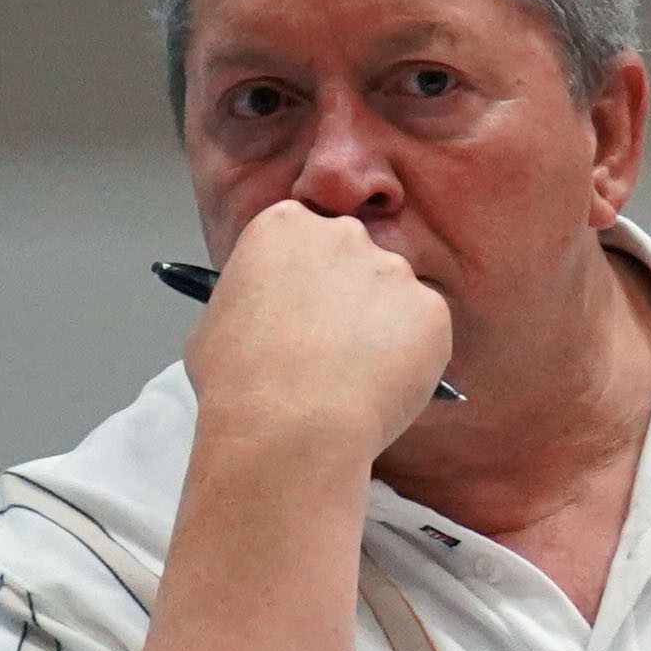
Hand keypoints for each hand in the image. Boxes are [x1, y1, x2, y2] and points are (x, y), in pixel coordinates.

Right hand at [186, 200, 453, 474]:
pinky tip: (381, 383)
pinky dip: (413, 356)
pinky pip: (426, 331)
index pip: (308, 235)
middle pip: (356, 260)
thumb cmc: (237, 381)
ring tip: (353, 374)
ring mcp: (393, 271)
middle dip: (349, 296)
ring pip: (395, 297)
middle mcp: (344, 235)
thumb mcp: (218, 318)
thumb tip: (269, 312)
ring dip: (383, 327)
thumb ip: (256, 297)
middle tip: (333, 343)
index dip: (308, 277)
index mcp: (285, 226)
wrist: (287, 424)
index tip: (306, 305)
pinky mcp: (432, 309)